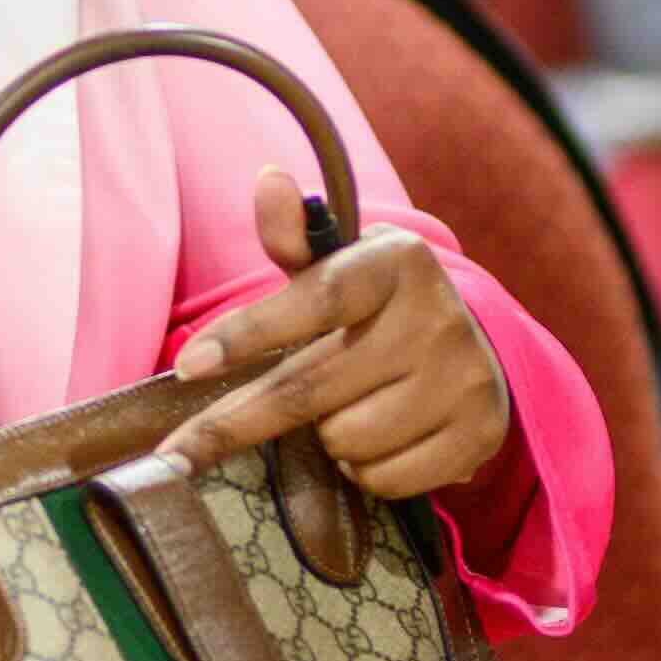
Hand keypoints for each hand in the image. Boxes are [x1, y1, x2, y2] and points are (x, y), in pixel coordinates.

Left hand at [164, 171, 516, 501]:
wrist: (471, 347)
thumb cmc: (376, 305)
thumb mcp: (338, 264)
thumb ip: (292, 236)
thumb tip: (268, 181)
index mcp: (396, 263)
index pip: (314, 300)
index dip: (246, 333)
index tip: (187, 365)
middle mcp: (437, 318)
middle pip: (311, 388)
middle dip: (237, 421)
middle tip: (180, 451)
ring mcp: (464, 379)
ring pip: (346, 441)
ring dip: (324, 439)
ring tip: (342, 411)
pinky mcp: (480, 435)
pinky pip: (385, 480)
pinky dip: (364, 471)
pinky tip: (377, 439)